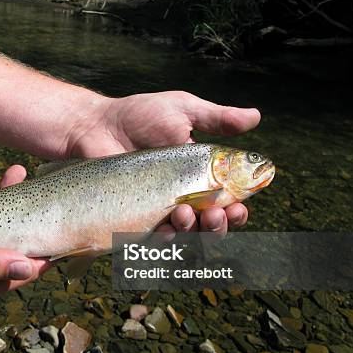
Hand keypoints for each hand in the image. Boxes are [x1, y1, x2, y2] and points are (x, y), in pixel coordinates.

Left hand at [68, 91, 260, 235]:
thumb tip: (256, 117)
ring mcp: (156, 211)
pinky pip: (151, 242)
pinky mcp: (131, 220)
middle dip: (218, 227)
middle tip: (214, 214)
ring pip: (184, 239)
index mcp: (198, 176)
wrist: (96, 126)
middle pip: (210, 228)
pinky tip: (165, 229)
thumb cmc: (138, 116)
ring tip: (183, 212)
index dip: (237, 210)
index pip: (226, 203)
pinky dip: (163, 241)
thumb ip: (217, 118)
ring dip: (192, 233)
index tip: (238, 206)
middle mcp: (181, 198)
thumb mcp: (182, 110)